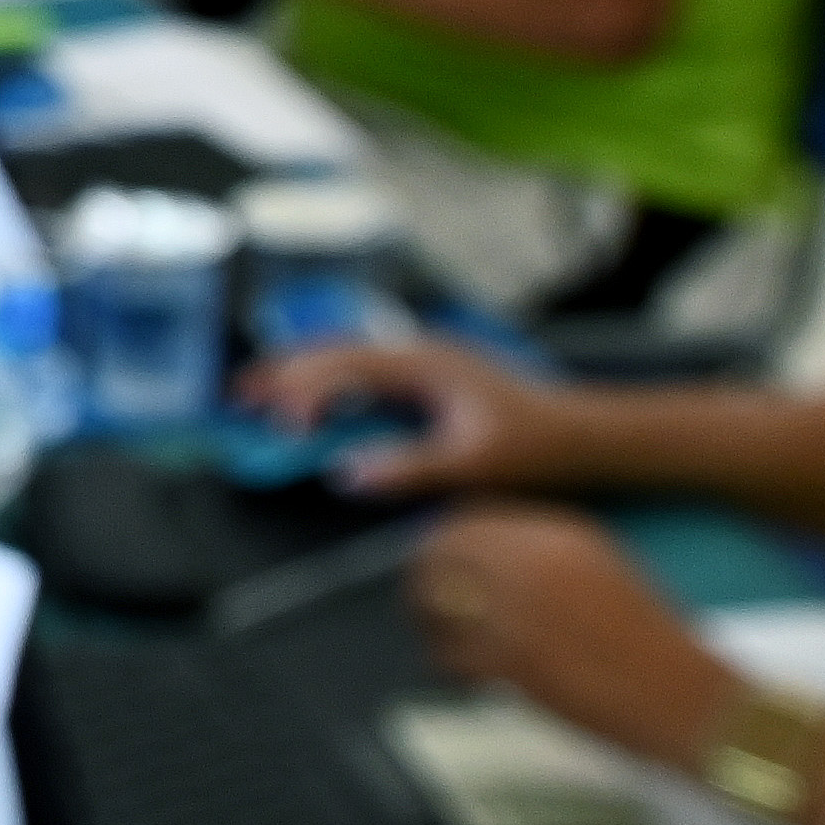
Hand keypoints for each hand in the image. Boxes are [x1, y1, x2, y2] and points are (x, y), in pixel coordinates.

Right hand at [244, 336, 600, 494]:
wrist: (585, 436)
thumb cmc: (535, 447)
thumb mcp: (472, 464)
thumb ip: (408, 467)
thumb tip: (344, 474)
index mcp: (424, 362)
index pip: (345, 367)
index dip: (305, 392)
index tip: (284, 428)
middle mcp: (418, 352)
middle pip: (335, 351)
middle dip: (285, 372)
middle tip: (239, 396)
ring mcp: (423, 362)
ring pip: (347, 357)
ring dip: (303, 374)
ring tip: (259, 392)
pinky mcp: (429, 378)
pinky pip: (365, 372)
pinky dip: (331, 383)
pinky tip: (316, 401)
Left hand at [405, 501, 742, 762]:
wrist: (684, 697)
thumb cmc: (653, 642)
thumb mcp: (604, 570)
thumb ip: (545, 556)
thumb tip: (484, 558)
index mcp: (562, 533)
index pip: (473, 515)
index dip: (450, 538)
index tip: (446, 557)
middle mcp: (533, 562)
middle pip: (443, 549)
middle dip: (427, 572)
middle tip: (427, 597)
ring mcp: (517, 610)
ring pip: (435, 599)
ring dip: (431, 617)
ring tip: (441, 634)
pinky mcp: (508, 660)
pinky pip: (451, 653)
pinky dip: (452, 661)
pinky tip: (468, 670)